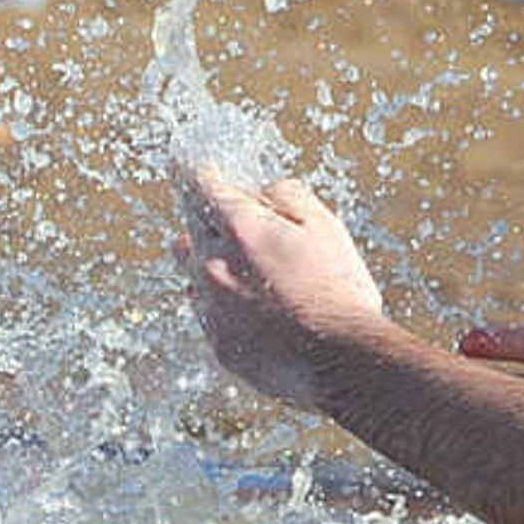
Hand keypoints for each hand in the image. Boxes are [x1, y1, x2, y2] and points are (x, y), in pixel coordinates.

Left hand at [176, 168, 387, 405]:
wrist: (340, 362)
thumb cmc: (338, 291)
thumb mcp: (325, 226)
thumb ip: (289, 196)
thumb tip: (264, 190)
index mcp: (240, 230)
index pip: (199, 185)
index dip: (191, 169)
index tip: (183, 161)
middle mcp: (214, 268)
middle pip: (188, 231)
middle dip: (203, 221)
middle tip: (227, 222)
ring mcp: (213, 311)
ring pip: (193, 277)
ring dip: (210, 267)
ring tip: (244, 272)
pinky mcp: (221, 346)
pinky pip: (209, 316)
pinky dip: (223, 307)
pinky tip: (255, 312)